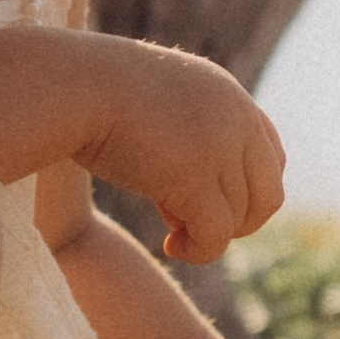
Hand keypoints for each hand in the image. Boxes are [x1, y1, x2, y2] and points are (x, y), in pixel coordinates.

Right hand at [81, 40, 285, 264]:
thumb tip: (189, 183)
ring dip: (208, 234)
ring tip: (173, 232)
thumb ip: (183, 131)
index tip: (211, 202)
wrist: (69, 86)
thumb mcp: (153, 102)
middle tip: (196, 227)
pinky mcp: (195, 179)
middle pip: (268, 192)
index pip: (270, 155)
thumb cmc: (91, 93)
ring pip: (239, 218)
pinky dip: (199, 252)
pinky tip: (171, 247)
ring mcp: (219, 147)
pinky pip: (215, 236)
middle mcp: (236, 117)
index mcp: (228, 94)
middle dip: (238, 220)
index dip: (246, 189)